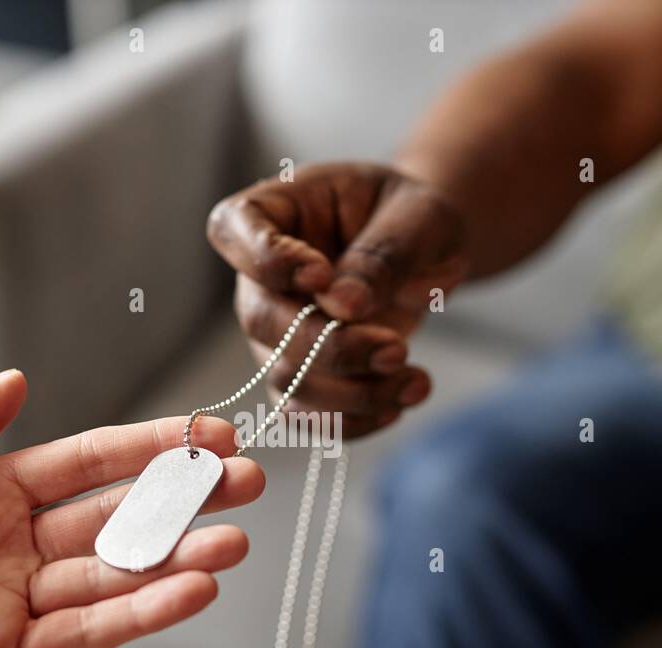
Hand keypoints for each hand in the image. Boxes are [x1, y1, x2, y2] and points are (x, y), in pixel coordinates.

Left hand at [0, 370, 263, 647]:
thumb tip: (21, 377)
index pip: (92, 462)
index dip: (151, 448)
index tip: (211, 433)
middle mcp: (16, 541)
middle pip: (118, 518)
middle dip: (184, 502)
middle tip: (248, 483)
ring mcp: (16, 596)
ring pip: (113, 577)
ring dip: (177, 561)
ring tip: (236, 543)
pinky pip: (85, 629)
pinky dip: (139, 613)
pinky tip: (191, 591)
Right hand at [206, 162, 467, 437]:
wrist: (428, 255)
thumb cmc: (414, 219)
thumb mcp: (418, 217)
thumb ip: (382, 255)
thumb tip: (344, 305)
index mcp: (274, 212)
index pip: (232, 229)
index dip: (268, 260)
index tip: (321, 274)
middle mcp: (260, 278)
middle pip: (262, 321)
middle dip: (331, 347)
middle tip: (397, 349)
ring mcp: (274, 334)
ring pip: (287, 379)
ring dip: (354, 393)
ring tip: (416, 381)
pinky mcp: (299, 378)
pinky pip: (310, 416)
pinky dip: (357, 420)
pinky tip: (403, 400)